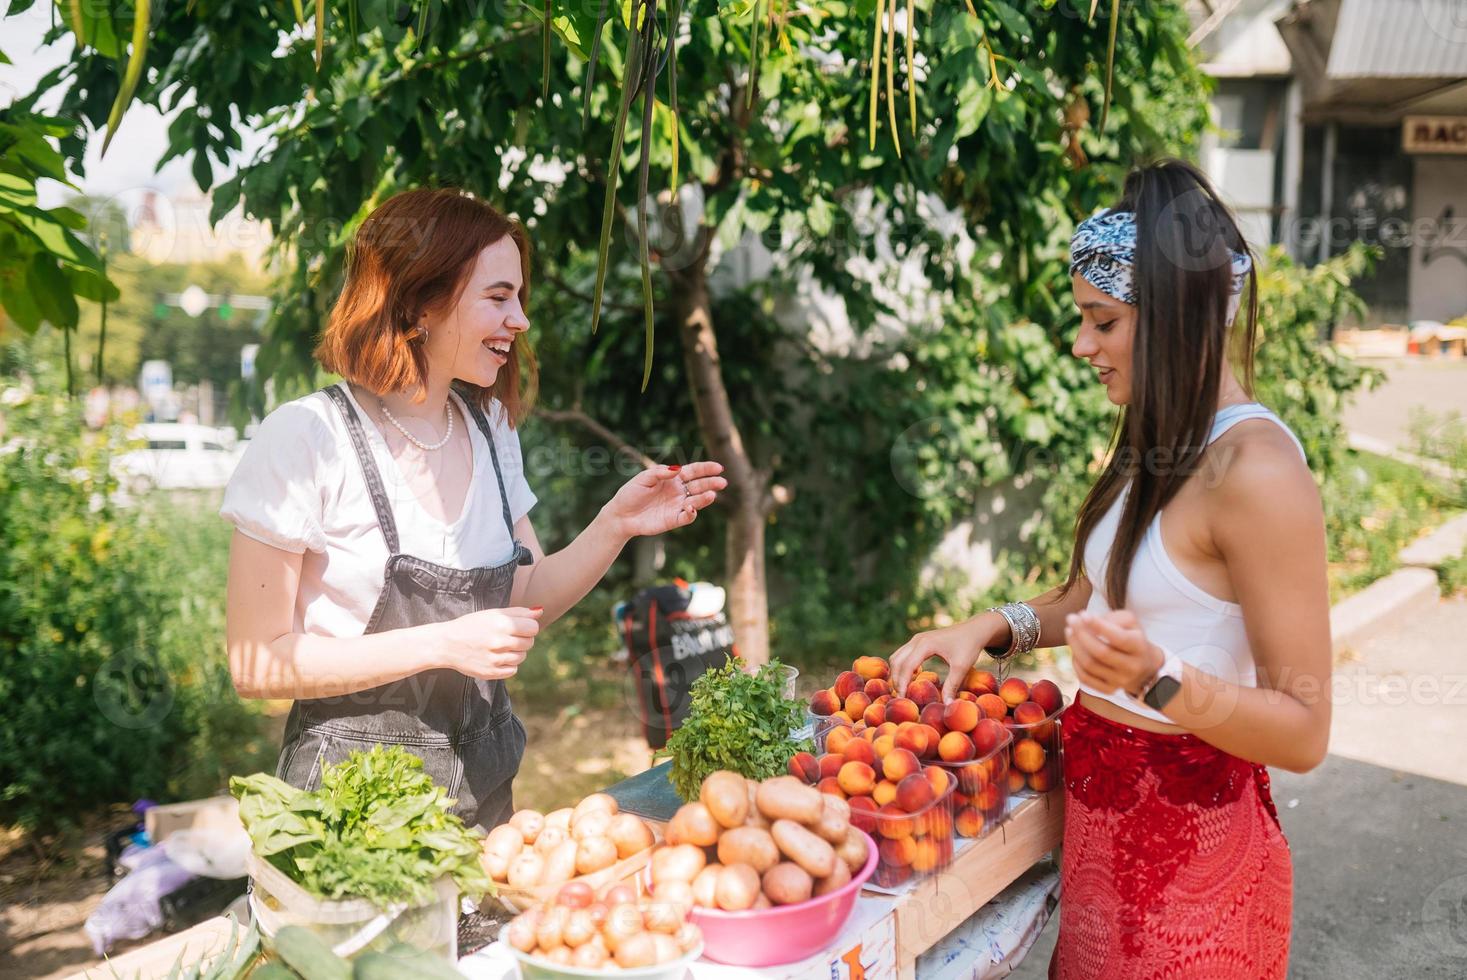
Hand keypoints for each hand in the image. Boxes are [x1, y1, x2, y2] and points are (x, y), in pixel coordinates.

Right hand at [433, 606, 543, 680]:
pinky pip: (513, 670)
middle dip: (522, 639)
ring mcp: (495, 659)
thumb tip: (540, 611)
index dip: (528, 627)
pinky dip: (508, 664)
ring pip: (522, 657)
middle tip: (507, 637)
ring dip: (515, 652)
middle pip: (529, 643)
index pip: (533, 628)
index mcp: (501, 624)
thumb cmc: (472, 625)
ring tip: (500, 647)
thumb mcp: (492, 614)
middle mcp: (499, 642)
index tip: (519, 627)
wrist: (447, 644)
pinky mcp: (491, 673)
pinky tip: (496, 657)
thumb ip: (518, 612)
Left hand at [602, 462, 725, 537]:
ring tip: (712, 495)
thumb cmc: (630, 493)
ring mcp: (677, 506)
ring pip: (696, 501)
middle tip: (722, 482)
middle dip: (711, 483)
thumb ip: (659, 472)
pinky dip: (691, 513)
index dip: (706, 469)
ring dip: (705, 498)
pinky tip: (691, 507)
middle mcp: (678, 491)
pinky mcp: (674, 520)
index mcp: (673, 478)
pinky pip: (687, 517)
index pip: (694, 472)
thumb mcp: (643, 478)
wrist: (620, 515)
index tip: (718, 468)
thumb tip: (677, 469)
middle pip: (699, 486)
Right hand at [889, 612, 1008, 701]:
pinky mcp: (920, 641)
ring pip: (897, 656)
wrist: (975, 630)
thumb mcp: (962, 667)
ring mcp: (917, 639)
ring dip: (897, 672)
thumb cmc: (969, 646)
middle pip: (897, 661)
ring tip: (904, 688)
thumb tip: (946, 705)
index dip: (903, 683)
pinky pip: (904, 654)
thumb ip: (952, 685)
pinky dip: (902, 666)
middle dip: (896, 679)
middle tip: (901, 696)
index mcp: (925, 644)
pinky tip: (912, 677)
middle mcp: (917, 640)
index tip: (903, 698)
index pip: (906, 666)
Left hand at [1064, 609, 1162, 696]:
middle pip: (1101, 652)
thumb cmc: (1132, 638)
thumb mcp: (1131, 623)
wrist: (1144, 668)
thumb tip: (1086, 620)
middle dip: (1081, 634)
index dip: (1099, 626)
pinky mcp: (1108, 690)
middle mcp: (1131, 667)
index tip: (1083, 614)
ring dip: (1075, 646)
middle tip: (1071, 619)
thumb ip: (1112, 618)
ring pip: (1090, 665)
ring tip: (1069, 631)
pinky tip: (1075, 649)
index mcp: (1139, 647)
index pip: (1119, 638)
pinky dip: (1076, 662)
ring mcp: (1120, 681)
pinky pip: (1085, 678)